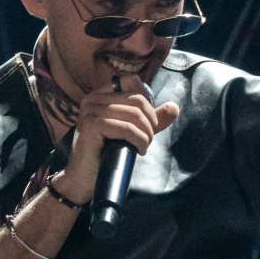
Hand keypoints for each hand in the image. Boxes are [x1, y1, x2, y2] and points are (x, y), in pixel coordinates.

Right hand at [60, 72, 179, 203]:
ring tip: (143, 146)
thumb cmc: (107, 153)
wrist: (85, 177)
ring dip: (146, 134)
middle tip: (148, 140)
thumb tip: (174, 108)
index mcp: (100, 95)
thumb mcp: (134, 131)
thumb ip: (152, 119)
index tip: (149, 121)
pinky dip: (138, 140)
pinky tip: (139, 150)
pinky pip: (126, 128)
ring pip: (133, 115)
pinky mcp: (91, 125)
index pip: (131, 82)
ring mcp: (90, 110)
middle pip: (137, 100)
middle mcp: (93, 98)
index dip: (147, 100)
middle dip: (150, 122)